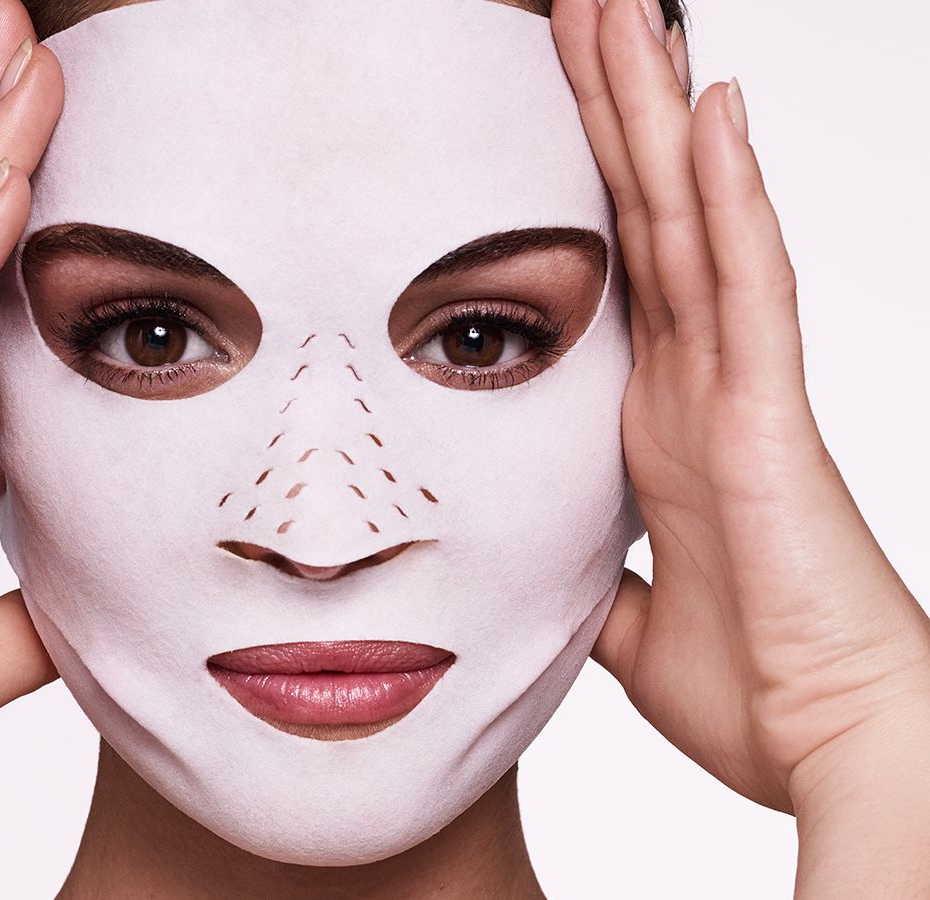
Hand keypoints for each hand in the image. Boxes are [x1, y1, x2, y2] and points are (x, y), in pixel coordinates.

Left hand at [551, 0, 929, 874]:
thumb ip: (594, 573)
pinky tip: (713, 110)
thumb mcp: (629, 616)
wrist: (830, 744)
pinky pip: (750, 283)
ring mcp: (738, 386)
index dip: (579, 183)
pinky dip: (731, 195)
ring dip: (660, 116)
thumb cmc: (755, 683)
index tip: (541, 103)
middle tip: (578, 10)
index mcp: (653, 420)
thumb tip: (554, 567)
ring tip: (629, 14)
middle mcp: (695, 382)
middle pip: (645, 216)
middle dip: (610, 111)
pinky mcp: (770, 413)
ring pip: (693, 220)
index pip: (610, 270)